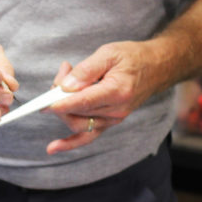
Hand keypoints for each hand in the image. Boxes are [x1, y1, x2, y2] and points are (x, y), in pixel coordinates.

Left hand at [44, 41, 160, 154]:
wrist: (156, 68)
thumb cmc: (133, 57)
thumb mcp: (109, 53)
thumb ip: (87, 69)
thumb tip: (66, 86)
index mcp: (117, 91)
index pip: (84, 102)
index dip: (62, 103)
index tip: (45, 103)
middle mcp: (116, 110)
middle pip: (78, 113)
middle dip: (59, 99)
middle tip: (60, 76)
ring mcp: (114, 119)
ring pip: (79, 124)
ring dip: (63, 110)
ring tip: (62, 84)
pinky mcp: (110, 122)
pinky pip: (88, 136)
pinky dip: (70, 143)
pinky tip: (53, 148)